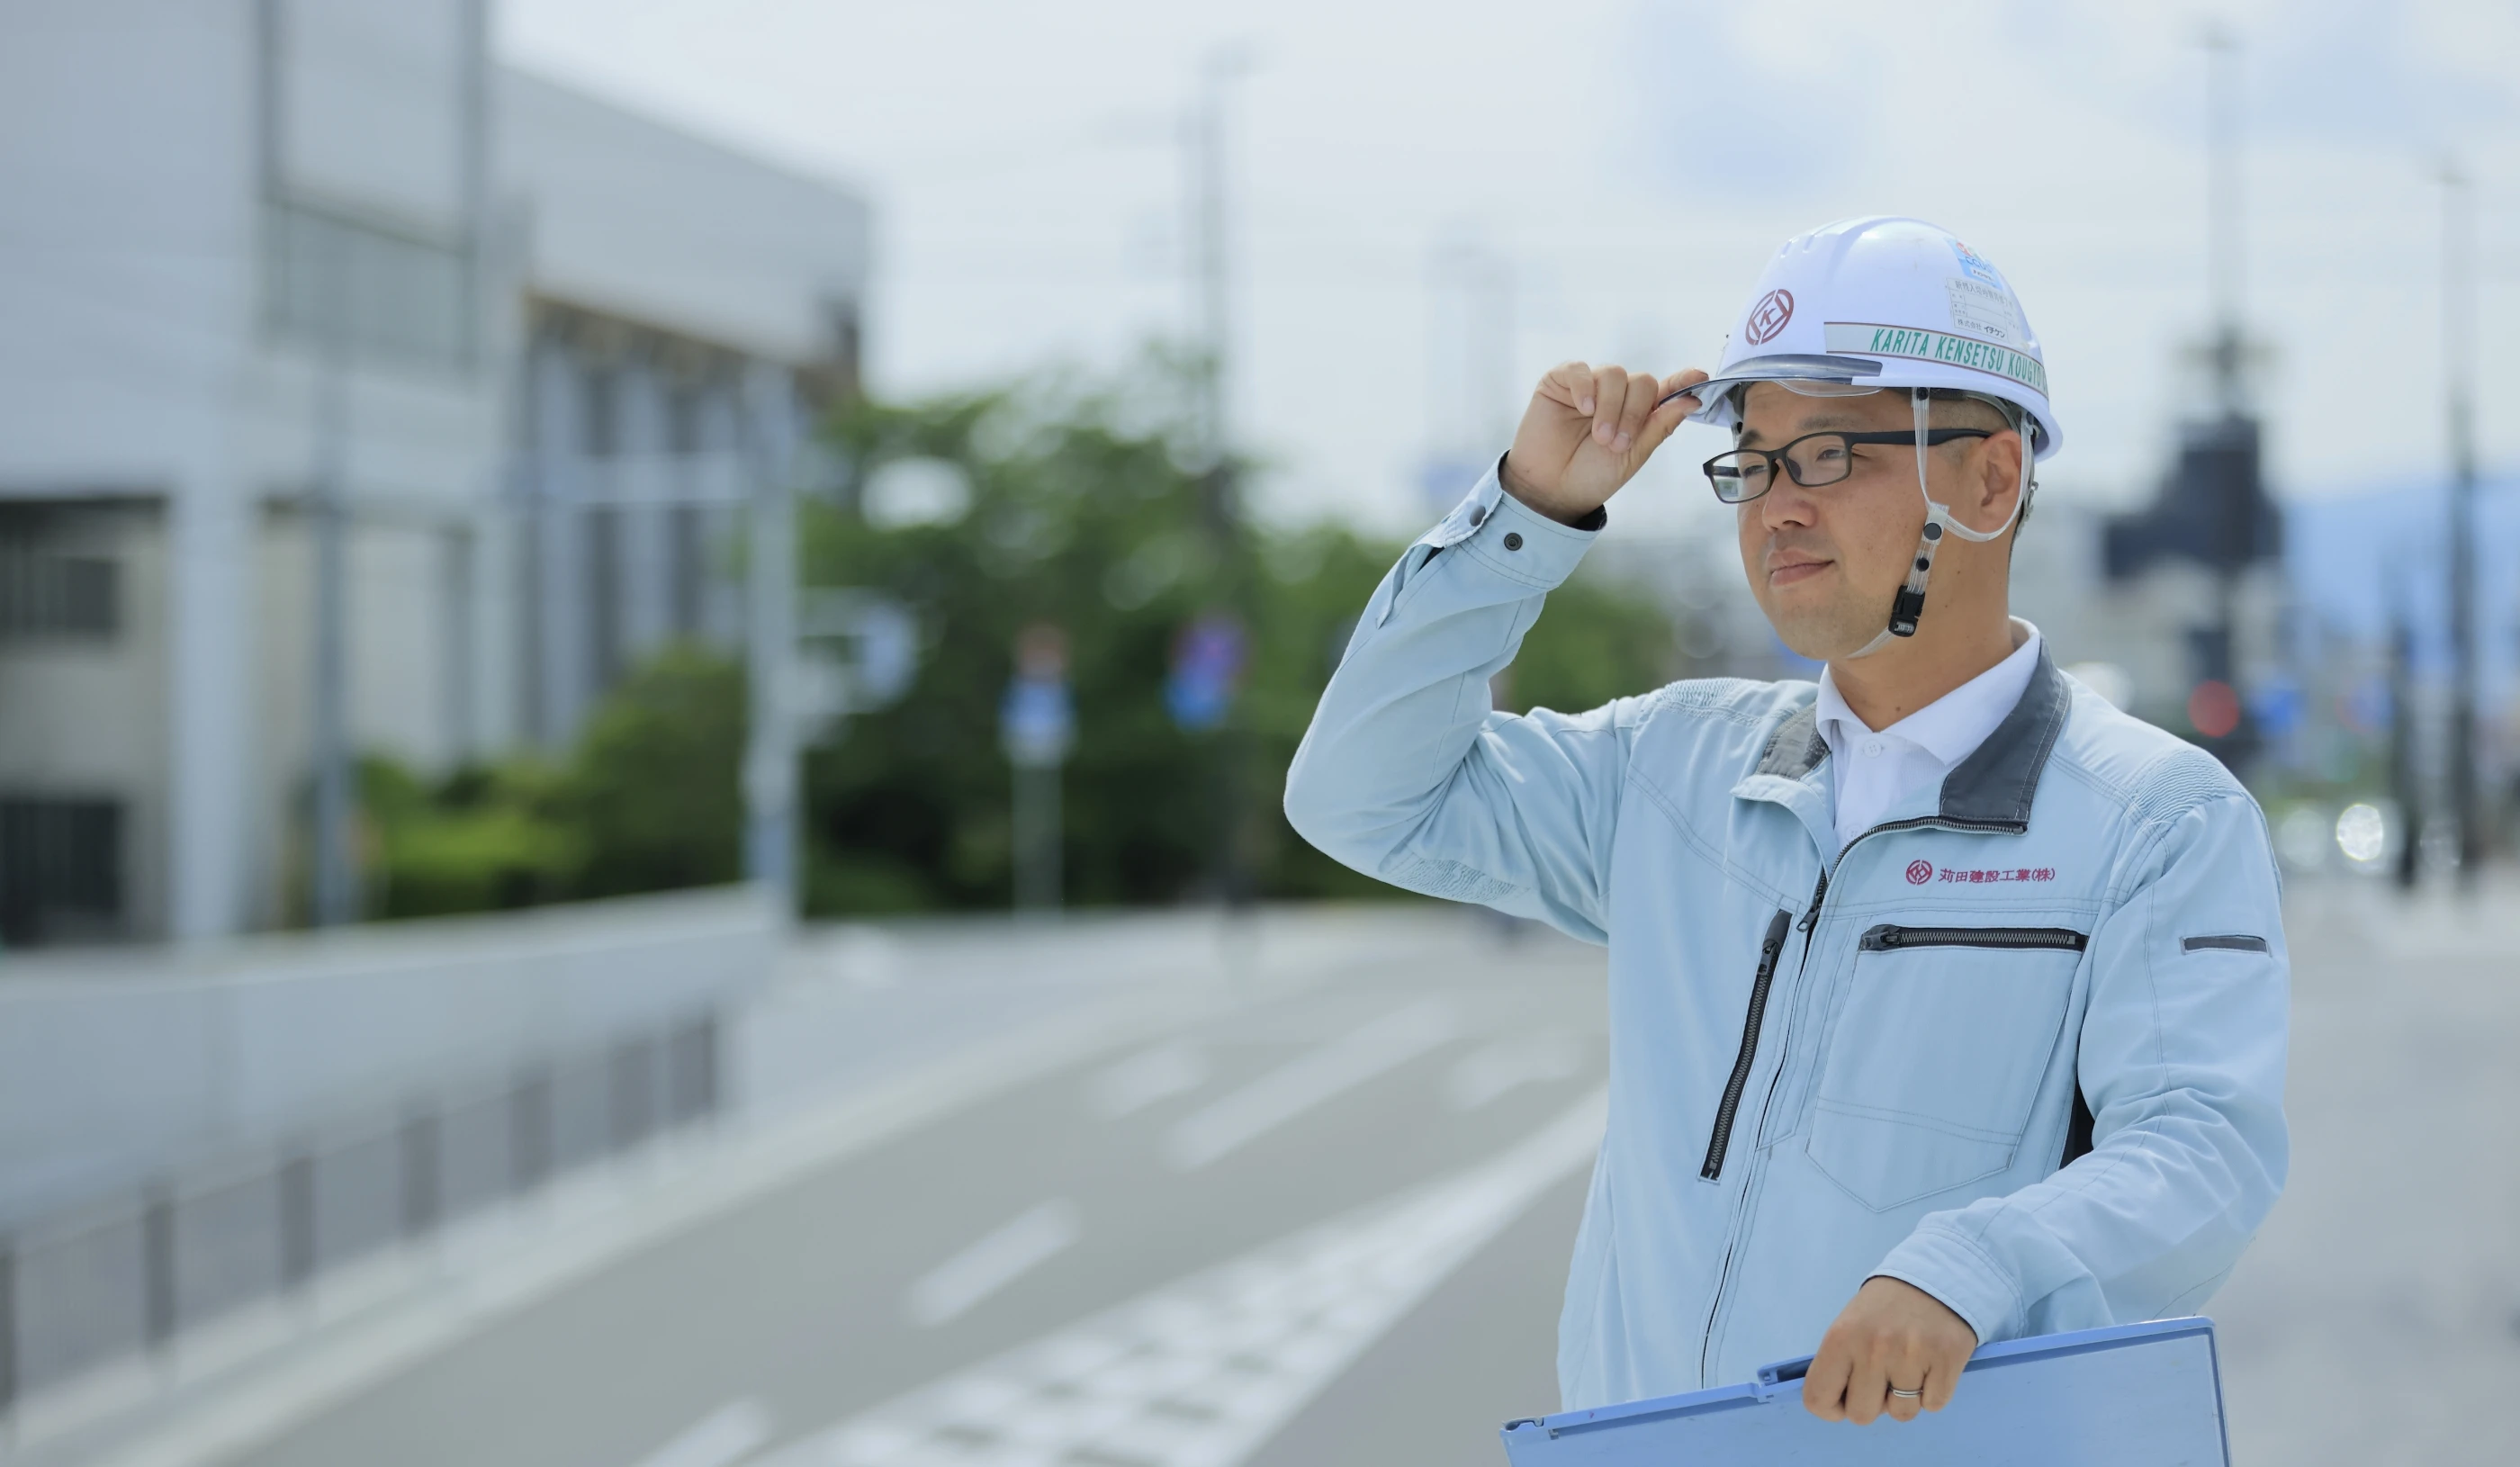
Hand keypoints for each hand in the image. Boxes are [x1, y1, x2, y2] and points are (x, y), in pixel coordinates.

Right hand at [1499, 363, 1706, 523]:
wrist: (1551, 490)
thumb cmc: (1590, 476)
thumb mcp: (1633, 456)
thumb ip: (1659, 426)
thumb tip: (1691, 400)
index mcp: (1637, 413)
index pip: (1666, 389)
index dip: (1683, 380)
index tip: (1699, 376)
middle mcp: (1616, 396)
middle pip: (1642, 381)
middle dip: (1633, 413)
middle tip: (1616, 443)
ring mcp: (1588, 387)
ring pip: (1614, 374)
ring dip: (1611, 407)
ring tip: (1599, 436)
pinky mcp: (1560, 382)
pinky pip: (1579, 370)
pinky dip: (1585, 388)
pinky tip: (1583, 410)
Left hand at [1800, 1276, 1977, 1424]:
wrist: (1935, 1275)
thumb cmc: (1885, 1306)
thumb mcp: (1849, 1325)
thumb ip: (1841, 1364)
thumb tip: (1840, 1405)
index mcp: (1841, 1338)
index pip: (1818, 1398)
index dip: (1830, 1408)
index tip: (1844, 1398)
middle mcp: (1873, 1348)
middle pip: (1861, 1415)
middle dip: (1872, 1404)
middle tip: (1882, 1380)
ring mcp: (1911, 1356)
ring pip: (1901, 1414)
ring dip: (1905, 1399)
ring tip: (1909, 1368)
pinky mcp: (1946, 1360)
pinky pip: (1933, 1405)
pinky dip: (1932, 1393)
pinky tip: (1930, 1366)